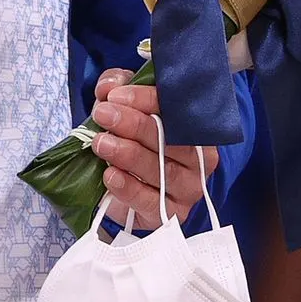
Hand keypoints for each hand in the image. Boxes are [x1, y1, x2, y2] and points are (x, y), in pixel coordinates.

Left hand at [90, 68, 218, 231]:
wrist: (125, 189)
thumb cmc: (131, 141)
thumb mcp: (123, 107)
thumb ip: (117, 89)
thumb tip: (109, 87)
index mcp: (194, 126)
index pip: (176, 108)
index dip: (145, 99)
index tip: (115, 96)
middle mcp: (199, 158)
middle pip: (171, 139)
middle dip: (134, 124)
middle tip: (104, 115)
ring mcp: (188, 189)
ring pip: (162, 170)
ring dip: (128, 154)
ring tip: (101, 143)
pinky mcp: (172, 214)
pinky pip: (152, 202)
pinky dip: (129, 188)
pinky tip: (110, 175)